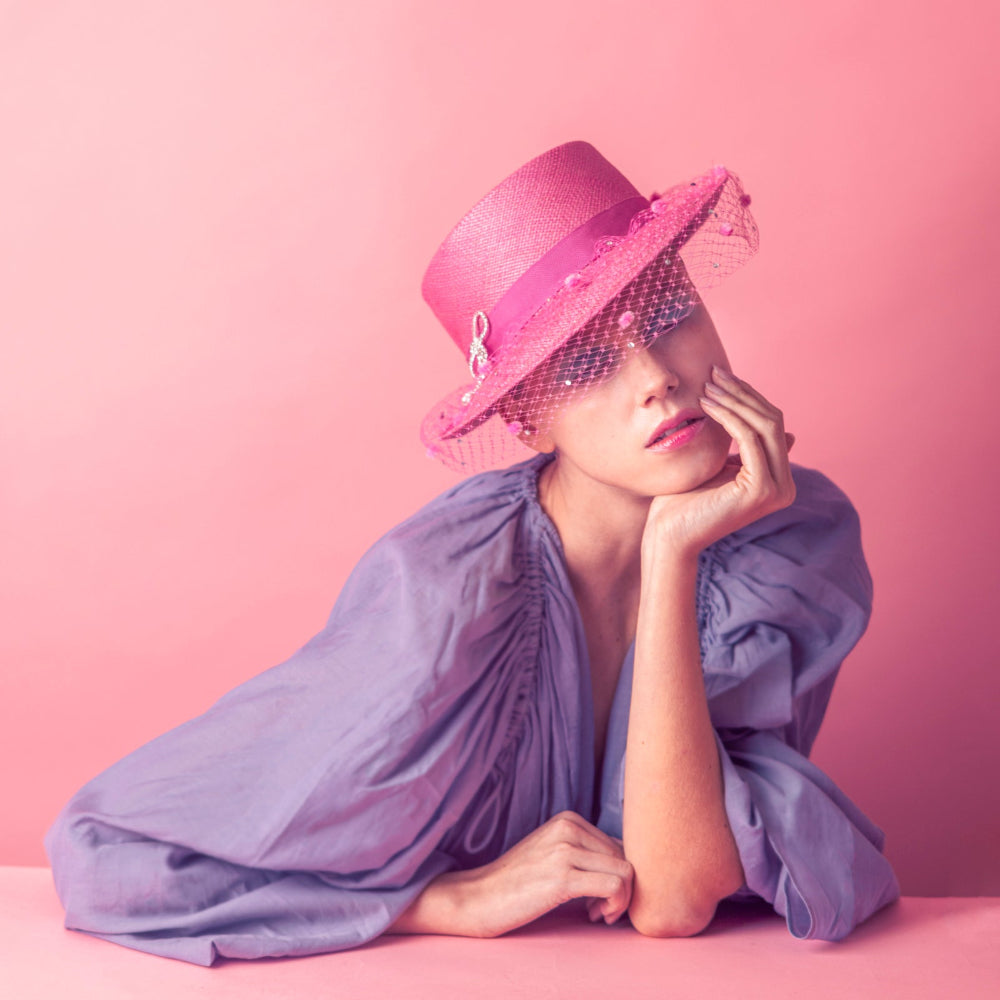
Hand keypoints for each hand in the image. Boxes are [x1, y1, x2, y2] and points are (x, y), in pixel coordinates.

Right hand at [467, 811, 632, 936]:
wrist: (480, 896)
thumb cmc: (518, 882)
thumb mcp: (552, 853)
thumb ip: (584, 852)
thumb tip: (627, 868)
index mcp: (568, 819)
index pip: (619, 844)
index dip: (617, 874)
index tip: (600, 896)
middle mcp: (569, 828)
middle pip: (625, 858)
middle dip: (623, 889)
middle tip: (599, 909)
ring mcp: (565, 850)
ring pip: (626, 872)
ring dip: (621, 900)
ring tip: (597, 913)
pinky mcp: (563, 877)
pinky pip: (614, 887)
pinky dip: (614, 906)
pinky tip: (594, 916)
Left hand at [643, 366, 795, 560]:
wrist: (668, 535)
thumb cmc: (684, 501)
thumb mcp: (718, 465)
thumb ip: (744, 447)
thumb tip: (779, 429)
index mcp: (778, 479)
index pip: (772, 424)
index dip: (748, 396)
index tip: (720, 376)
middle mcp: (785, 486)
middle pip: (773, 421)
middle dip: (743, 393)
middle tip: (714, 373)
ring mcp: (777, 490)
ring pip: (766, 426)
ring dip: (735, 400)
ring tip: (707, 385)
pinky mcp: (762, 490)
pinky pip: (750, 440)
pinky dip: (729, 417)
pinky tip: (707, 404)